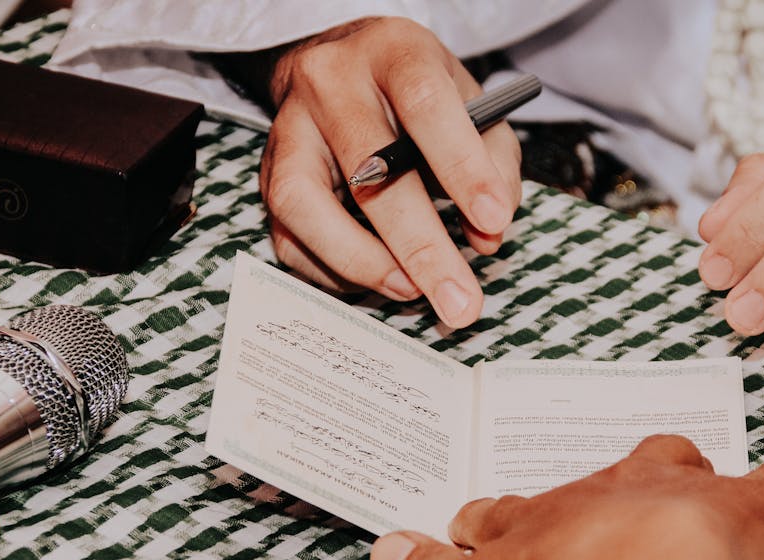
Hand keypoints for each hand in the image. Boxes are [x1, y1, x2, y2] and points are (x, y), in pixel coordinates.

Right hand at [260, 16, 522, 327]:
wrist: (343, 68)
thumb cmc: (417, 97)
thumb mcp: (474, 107)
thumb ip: (495, 166)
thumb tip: (487, 237)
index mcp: (392, 53)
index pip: (425, 104)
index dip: (461, 167)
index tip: (494, 220)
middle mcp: (329, 84)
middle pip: (367, 168)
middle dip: (420, 246)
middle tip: (459, 301)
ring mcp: (288, 130)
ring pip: (304, 204)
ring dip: (362, 263)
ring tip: (412, 291)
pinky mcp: (268, 176)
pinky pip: (289, 237)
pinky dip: (336, 272)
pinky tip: (379, 278)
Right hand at [370, 434, 763, 559]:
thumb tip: (384, 552)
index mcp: (542, 521)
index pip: (509, 514)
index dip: (494, 524)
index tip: (484, 528)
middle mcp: (610, 496)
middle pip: (606, 475)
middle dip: (606, 485)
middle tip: (612, 500)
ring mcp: (680, 500)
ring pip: (684, 468)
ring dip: (690, 474)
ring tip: (704, 480)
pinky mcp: (751, 514)